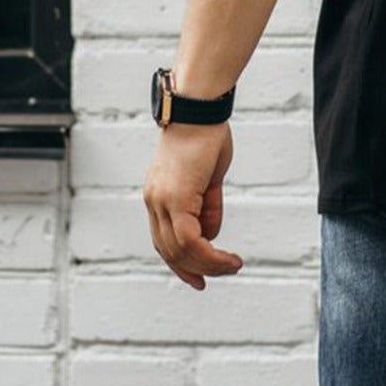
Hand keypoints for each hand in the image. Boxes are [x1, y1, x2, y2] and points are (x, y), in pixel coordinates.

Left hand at [143, 120, 243, 289]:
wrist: (198, 108)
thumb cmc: (205, 134)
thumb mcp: (208, 177)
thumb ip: (207, 206)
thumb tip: (210, 233)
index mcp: (159, 195)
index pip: (165, 240)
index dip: (181, 262)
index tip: (199, 276)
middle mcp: (155, 201)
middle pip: (170, 250)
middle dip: (195, 268)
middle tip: (219, 274)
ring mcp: (162, 200)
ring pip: (180, 249)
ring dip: (207, 264)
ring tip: (230, 266)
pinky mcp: (175, 197)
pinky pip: (189, 238)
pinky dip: (209, 254)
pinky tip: (226, 257)